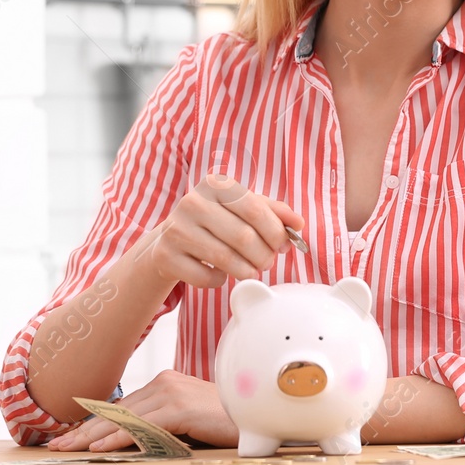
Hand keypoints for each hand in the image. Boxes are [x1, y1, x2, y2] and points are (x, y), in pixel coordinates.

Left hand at [45, 370, 239, 450]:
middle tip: (57, 444)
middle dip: (84, 429)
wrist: (256, 416)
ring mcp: (172, 393)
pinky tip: (98, 448)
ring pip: (123, 418)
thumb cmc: (223, 423)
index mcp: (165, 383)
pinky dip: (117, 438)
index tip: (70, 436)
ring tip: (68, 448)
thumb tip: (131, 439)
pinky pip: (141, 426)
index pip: (121, 406)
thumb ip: (160, 424)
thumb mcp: (185, 422)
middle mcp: (164, 383)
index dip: (93, 422)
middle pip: (117, 411)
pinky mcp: (180, 408)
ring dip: (92, 436)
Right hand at [135, 173, 304, 289]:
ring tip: (252, 271)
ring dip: (247, 271)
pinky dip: (219, 280)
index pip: (255, 209)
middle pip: (243, 237)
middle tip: (268, 262)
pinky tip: (220, 273)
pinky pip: (205, 277)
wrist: (171, 238)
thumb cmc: (216, 221)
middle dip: (264, 255)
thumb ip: (273, 212)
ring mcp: (176, 229)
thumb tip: (298, 223)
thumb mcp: (243, 209)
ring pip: (225, 259)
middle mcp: (192, 202)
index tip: (284, 245)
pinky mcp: (165, 256)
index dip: (276, 232)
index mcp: (215, 184)